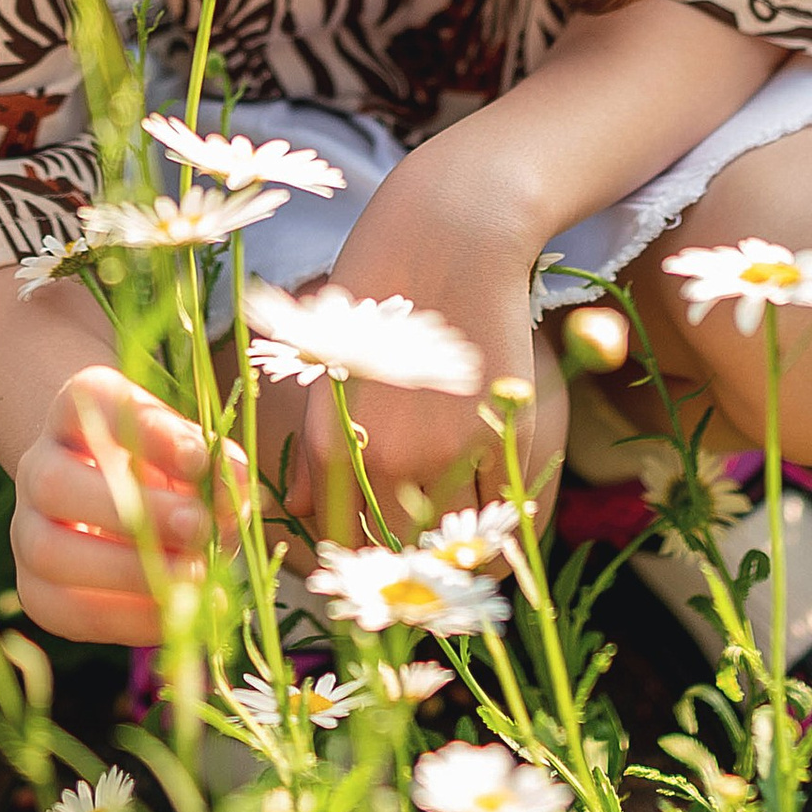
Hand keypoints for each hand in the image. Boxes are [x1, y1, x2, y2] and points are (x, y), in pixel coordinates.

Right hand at [11, 365, 233, 642]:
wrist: (117, 507)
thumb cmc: (166, 471)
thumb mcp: (195, 456)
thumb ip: (216, 466)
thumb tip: (232, 487)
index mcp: (77, 409)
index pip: (92, 399)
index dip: (146, 430)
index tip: (199, 458)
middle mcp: (39, 464)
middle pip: (56, 483)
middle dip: (132, 511)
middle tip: (197, 527)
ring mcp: (26, 529)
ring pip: (49, 551)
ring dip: (127, 571)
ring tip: (192, 576)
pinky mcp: (34, 589)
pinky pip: (65, 610)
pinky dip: (127, 618)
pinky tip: (179, 614)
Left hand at [298, 164, 536, 545]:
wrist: (449, 233)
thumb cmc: (385, 293)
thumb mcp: (333, 368)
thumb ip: (321, 450)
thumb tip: (303, 510)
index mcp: (331, 445)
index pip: (346, 551)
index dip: (368, 578)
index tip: (388, 576)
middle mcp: (380, 459)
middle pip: (399, 559)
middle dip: (417, 577)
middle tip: (433, 574)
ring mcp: (443, 449)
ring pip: (457, 545)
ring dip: (467, 559)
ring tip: (472, 555)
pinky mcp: (498, 432)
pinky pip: (508, 515)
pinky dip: (509, 525)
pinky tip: (503, 515)